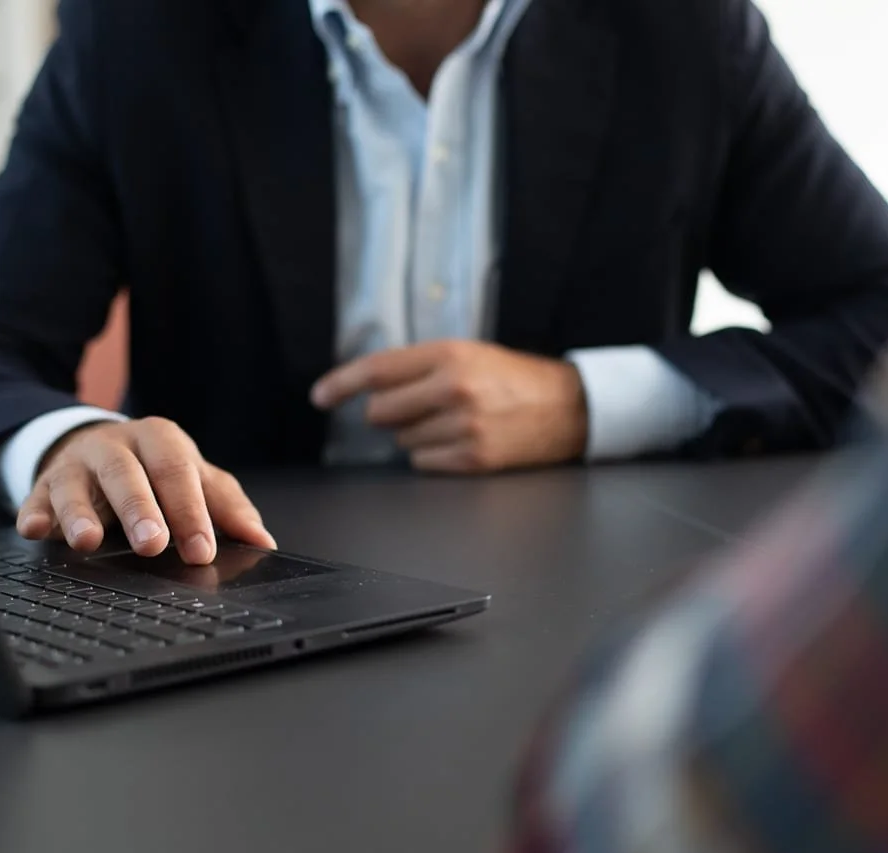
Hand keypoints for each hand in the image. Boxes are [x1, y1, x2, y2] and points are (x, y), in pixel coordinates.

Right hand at [15, 418, 275, 563]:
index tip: (202, 550)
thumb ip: (226, 507)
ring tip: (88, 542)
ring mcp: (78, 465)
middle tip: (152, 544)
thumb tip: (262, 541)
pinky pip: (36, 498)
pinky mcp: (45, 485)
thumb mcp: (193, 478)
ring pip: (77, 484)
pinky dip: (33, 513)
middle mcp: (116, 447)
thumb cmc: (155, 468)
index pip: (178, 473)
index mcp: (160, 441)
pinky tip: (35, 531)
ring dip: (81, 514)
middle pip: (127, 474)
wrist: (98, 446)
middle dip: (139, 509)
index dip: (190, 512)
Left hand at [310, 341, 588, 472]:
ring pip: (402, 440)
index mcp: (450, 356)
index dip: (342, 384)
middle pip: (382, 411)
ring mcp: (464, 427)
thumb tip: (367, 389)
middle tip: (417, 407)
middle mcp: (454, 389)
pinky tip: (460, 441)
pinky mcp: (473, 459)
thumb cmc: (511, 378)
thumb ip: (419, 367)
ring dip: (416, 434)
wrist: (567, 407)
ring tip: (453, 421)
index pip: (378, 371)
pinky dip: (432, 455)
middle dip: (388, 413)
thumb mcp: (468, 354)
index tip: (320, 396)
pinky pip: (423, 462)